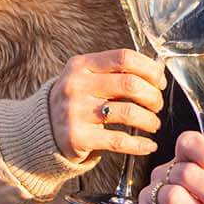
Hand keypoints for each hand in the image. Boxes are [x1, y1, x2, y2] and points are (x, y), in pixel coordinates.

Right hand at [47, 48, 166, 162]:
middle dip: (152, 96)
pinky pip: (119, 141)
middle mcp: (76, 85)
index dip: (149, 69)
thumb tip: (159, 70)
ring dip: (149, 120)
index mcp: (81, 65)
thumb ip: (117, 73)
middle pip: (129, 84)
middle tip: (157, 105)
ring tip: (154, 124)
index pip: (124, 58)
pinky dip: (140, 144)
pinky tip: (149, 145)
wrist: (44, 130)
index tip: (159, 81)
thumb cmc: (78, 100)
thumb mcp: (88, 78)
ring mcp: (75, 112)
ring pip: (128, 112)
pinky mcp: (77, 138)